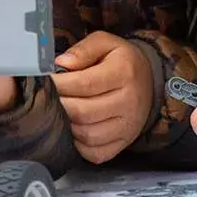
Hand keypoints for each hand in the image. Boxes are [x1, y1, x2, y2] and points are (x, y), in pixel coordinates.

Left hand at [51, 31, 155, 162]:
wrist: (149, 81)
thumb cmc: (121, 61)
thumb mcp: (105, 43)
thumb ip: (83, 49)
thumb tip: (62, 63)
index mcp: (124, 73)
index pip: (85, 84)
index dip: (60, 84)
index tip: (47, 81)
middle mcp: (129, 102)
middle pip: (84, 112)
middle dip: (60, 106)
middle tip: (49, 98)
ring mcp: (128, 126)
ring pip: (88, 135)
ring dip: (67, 126)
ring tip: (60, 112)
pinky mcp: (124, 142)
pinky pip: (97, 153)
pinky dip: (79, 145)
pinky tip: (74, 130)